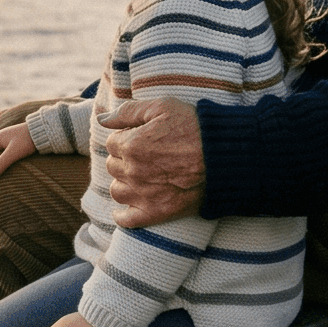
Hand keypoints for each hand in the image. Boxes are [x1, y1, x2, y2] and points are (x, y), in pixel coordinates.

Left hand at [99, 99, 205, 227]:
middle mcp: (133, 171)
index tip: (143, 138)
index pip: (112, 142)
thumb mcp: (162, 107)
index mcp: (131, 145)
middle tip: (146, 156)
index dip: (127, 137)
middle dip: (124, 159)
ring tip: (140, 177)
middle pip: (113, 166)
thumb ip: (127, 112)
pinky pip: (128, 220)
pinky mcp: (157, 212)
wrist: (226, 156)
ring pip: (117, 190)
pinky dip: (123, 216)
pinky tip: (125, 209)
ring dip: (124, 183)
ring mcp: (144, 194)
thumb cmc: (196, 127)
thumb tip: (101, 119)